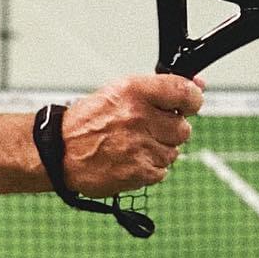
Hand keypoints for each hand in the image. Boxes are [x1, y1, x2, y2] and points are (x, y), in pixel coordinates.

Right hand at [62, 74, 205, 194]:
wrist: (60, 151)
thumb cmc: (90, 120)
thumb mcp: (121, 91)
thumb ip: (161, 89)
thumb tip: (198, 85)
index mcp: (135, 91)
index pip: (185, 92)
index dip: (192, 99)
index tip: (188, 103)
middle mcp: (139, 117)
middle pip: (183, 128)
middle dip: (170, 130)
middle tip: (148, 129)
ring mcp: (140, 146)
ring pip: (174, 152)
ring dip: (159, 150)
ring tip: (133, 145)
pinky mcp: (139, 172)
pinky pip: (162, 171)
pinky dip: (150, 168)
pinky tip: (130, 159)